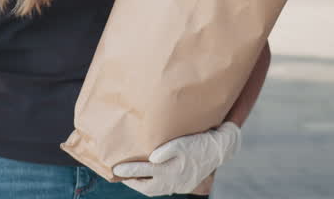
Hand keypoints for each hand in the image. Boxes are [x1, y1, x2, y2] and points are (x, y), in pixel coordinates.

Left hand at [112, 122, 240, 196]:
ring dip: (142, 186)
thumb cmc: (199, 143)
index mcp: (170, 170)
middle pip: (147, 187)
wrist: (219, 150)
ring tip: (132, 179)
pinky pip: (165, 190)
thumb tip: (151, 158)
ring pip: (155, 191)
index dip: (128, 171)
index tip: (115, 169)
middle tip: (120, 176)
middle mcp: (173, 181)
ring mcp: (179, 185)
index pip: (144, 172)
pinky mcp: (185, 186)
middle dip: (132, 182)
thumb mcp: (182, 143)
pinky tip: (150, 181)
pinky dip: (154, 187)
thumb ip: (166, 150)